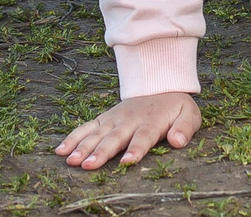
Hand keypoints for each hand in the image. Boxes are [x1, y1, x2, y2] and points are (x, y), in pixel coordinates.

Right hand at [54, 91, 200, 170]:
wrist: (160, 85)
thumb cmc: (175, 107)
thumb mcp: (190, 114)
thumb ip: (185, 128)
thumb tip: (178, 141)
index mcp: (151, 121)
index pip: (143, 137)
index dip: (135, 149)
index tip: (127, 161)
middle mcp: (130, 120)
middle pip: (114, 137)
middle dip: (101, 151)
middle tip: (89, 165)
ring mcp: (114, 118)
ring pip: (97, 133)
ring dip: (83, 147)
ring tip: (72, 161)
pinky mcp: (104, 119)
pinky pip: (86, 128)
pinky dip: (73, 138)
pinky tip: (61, 151)